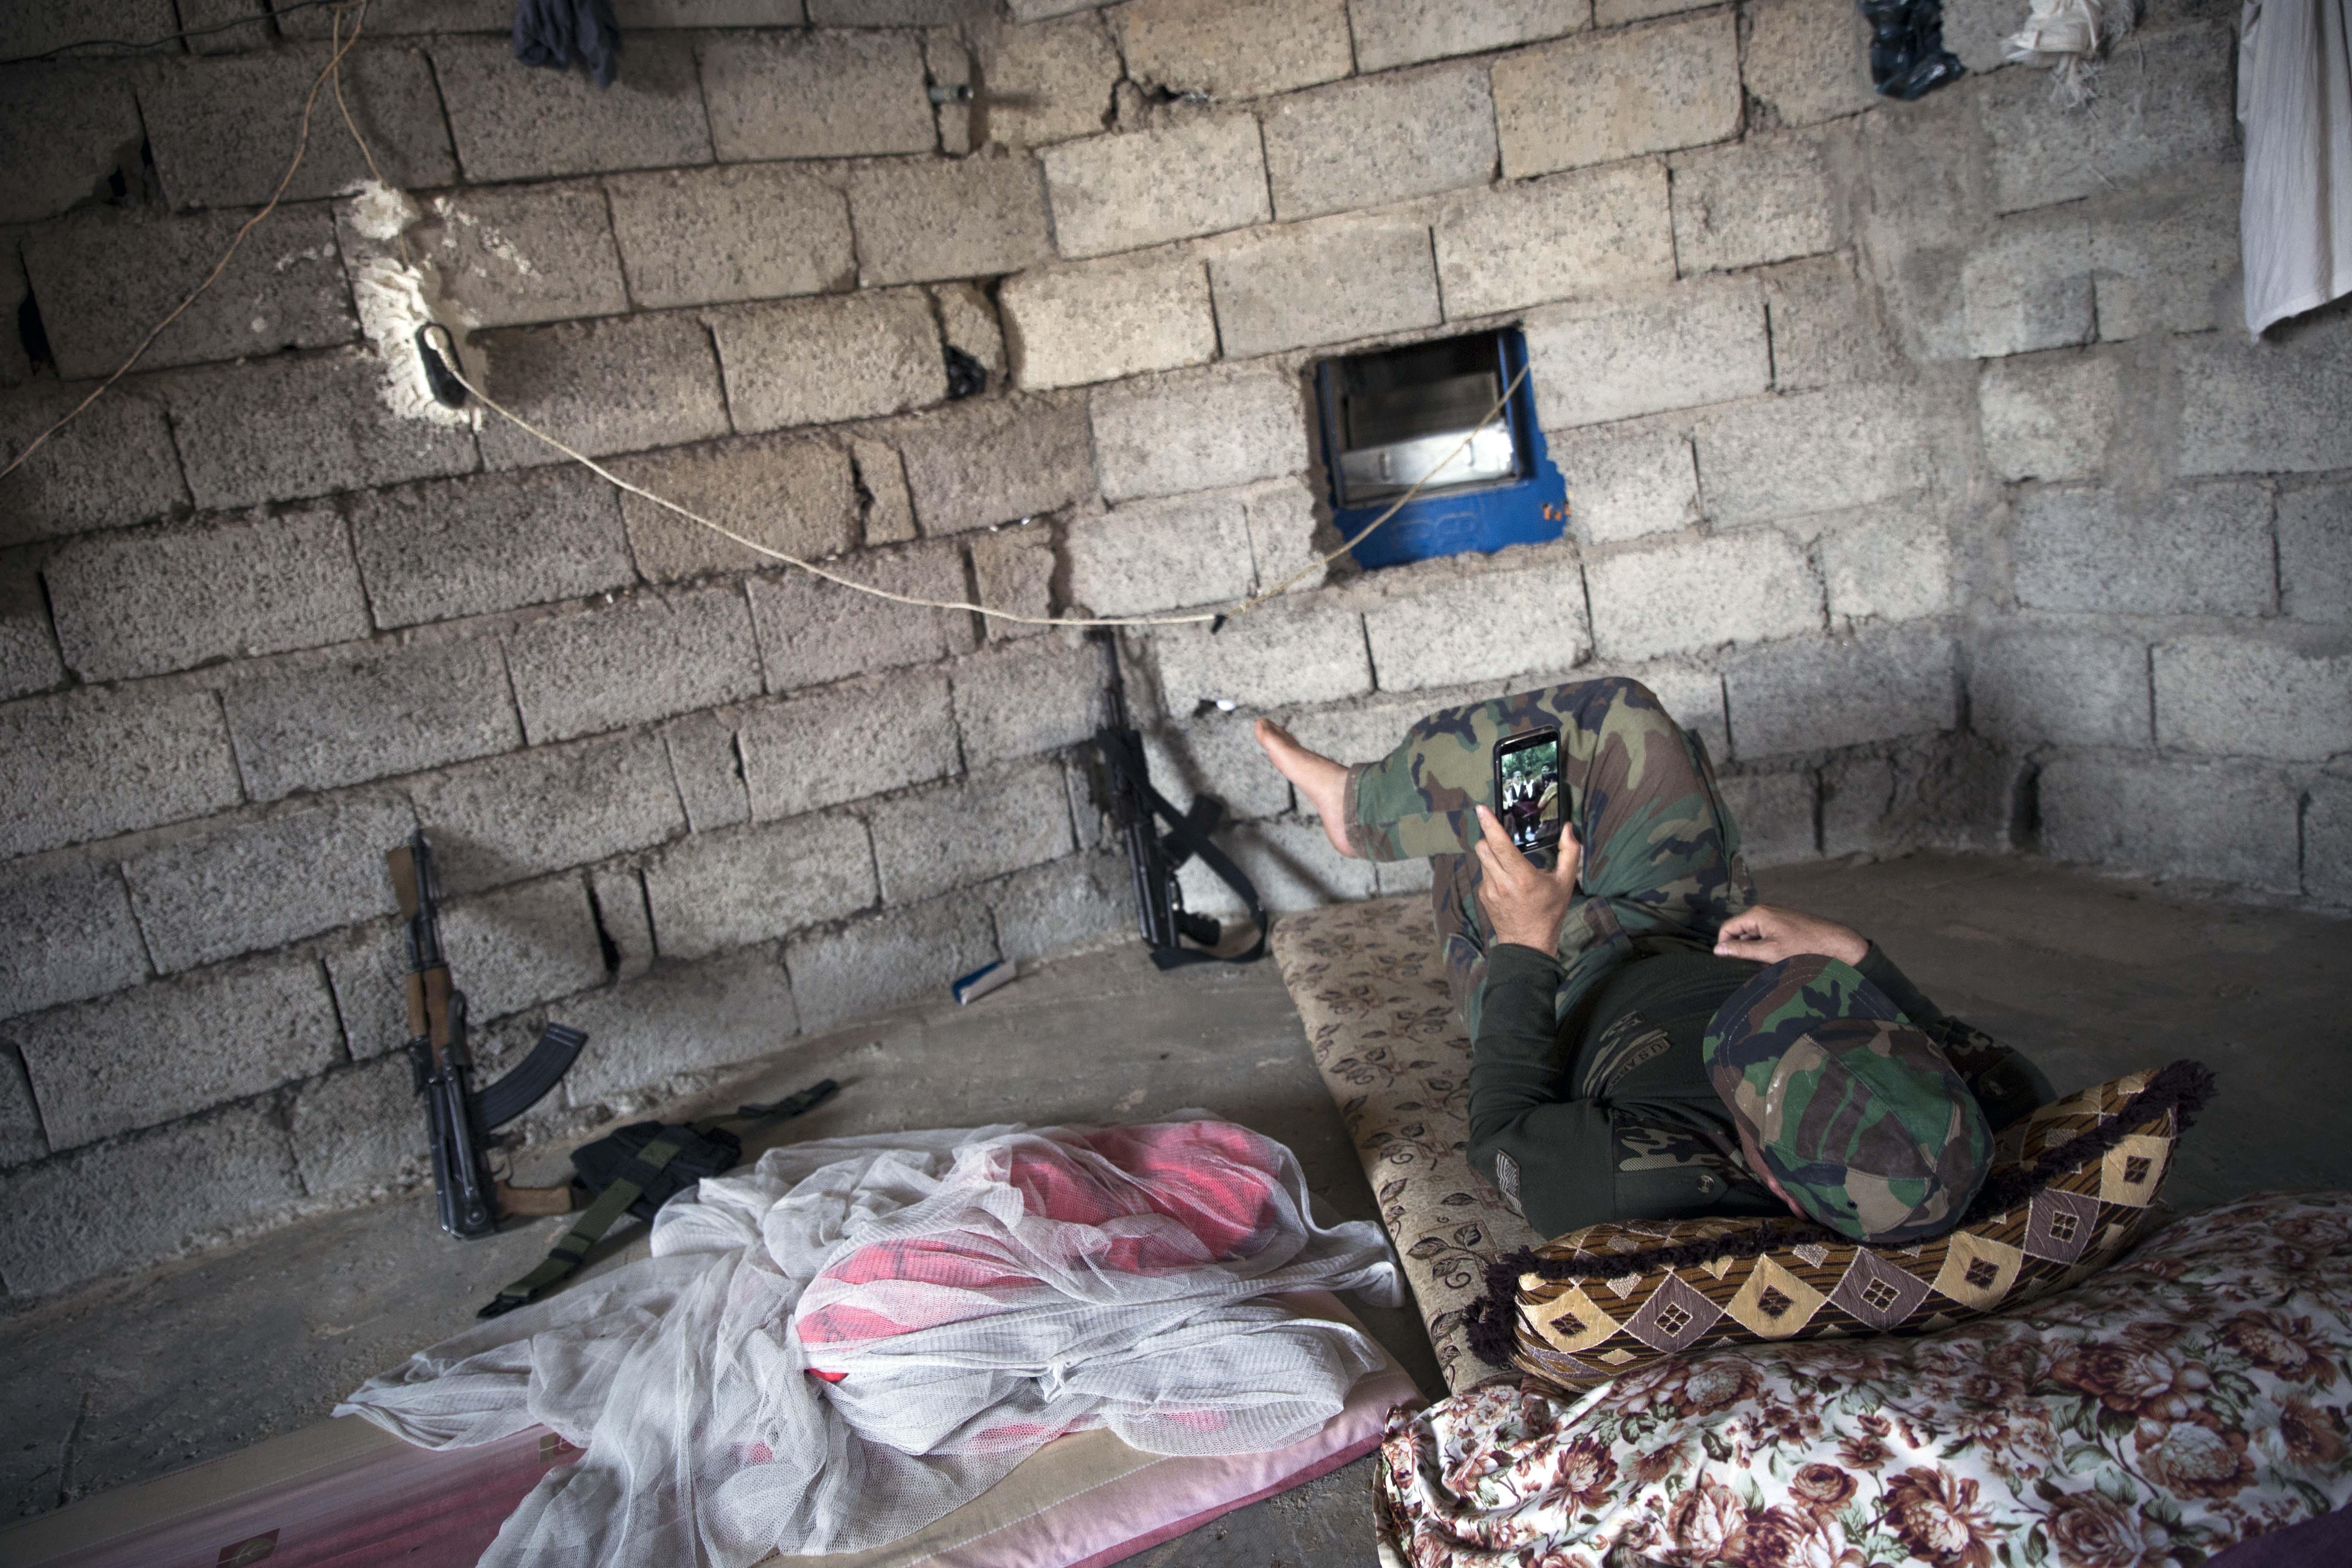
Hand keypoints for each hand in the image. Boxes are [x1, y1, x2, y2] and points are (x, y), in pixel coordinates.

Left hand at [1472, 806, 1580, 952]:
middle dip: (1489, 837)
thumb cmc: (1549, 912)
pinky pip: (1484, 873)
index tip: (1481, 808)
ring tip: (1511, 864)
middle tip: (1502, 837)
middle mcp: (1501, 882)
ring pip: (1482, 860)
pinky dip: (1493, 870)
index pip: (1500, 845)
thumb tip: (1568, 828)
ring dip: (1492, 854)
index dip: (1489, 824)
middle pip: (1483, 847)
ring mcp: (1489, 890)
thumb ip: (1570, 852)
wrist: (1528, 943)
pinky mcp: (1483, 896)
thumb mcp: (1566, 882)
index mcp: (1522, 877)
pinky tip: (1508, 881)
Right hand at [1713, 904, 1868, 966]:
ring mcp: (1776, 916)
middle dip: (1745, 950)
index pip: (1727, 928)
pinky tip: (1783, 959)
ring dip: (1759, 952)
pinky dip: (1770, 949)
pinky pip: (1768, 936)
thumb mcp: (1769, 952)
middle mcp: (1765, 911)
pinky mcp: (1786, 923)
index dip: (1725, 946)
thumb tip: (1718, 950)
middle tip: (1758, 965)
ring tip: (1774, 963)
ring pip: (1755, 936)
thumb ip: (1741, 950)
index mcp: (1757, 914)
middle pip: (1741, 932)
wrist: (1837, 944)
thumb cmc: (1805, 948)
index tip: (1730, 963)